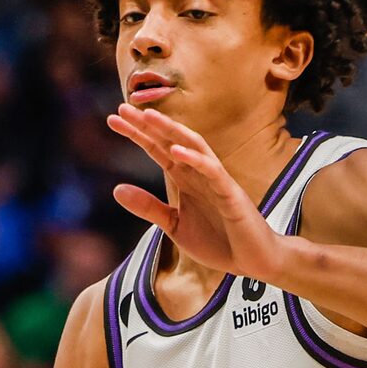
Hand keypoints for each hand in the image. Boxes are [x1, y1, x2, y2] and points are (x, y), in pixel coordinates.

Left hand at [107, 103, 287, 282]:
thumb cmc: (218, 242)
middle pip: (171, 141)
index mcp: (185, 179)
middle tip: (122, 106)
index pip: (157, 149)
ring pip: (194, 146)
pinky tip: (176, 150)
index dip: (137, 133)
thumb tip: (116, 189)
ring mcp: (216, 181)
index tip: (112, 119)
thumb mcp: (174, 225)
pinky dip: (195, 159)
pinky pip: (213, 171)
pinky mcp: (231, 194)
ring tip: (148, 116)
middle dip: (148, 124)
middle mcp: (199, 174)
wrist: (253, 261)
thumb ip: (148, 208)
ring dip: (171, 130)